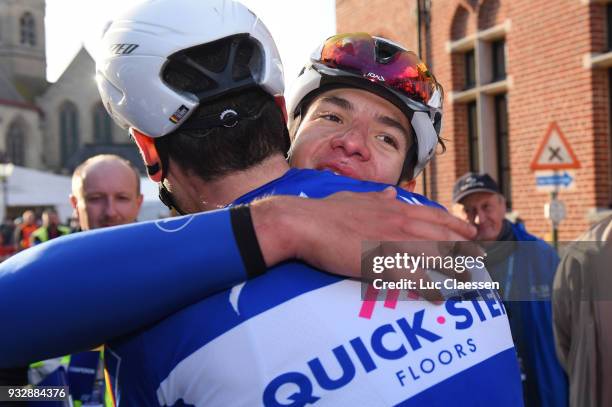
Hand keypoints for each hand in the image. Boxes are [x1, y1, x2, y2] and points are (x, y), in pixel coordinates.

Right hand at [250, 188, 477, 300]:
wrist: (306, 223)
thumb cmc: (326, 211)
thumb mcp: (355, 197)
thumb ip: (376, 197)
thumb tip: (390, 193)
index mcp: (394, 208)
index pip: (435, 216)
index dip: (457, 226)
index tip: (472, 234)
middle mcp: (400, 223)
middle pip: (443, 237)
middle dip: (466, 250)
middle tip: (483, 261)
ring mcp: (392, 242)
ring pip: (434, 257)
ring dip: (456, 271)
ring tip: (472, 283)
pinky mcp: (381, 262)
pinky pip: (413, 277)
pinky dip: (430, 287)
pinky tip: (441, 297)